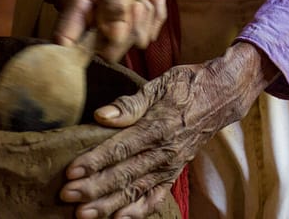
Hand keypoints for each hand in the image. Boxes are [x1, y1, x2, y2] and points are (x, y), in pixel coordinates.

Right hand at [55, 0, 166, 62]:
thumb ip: (114, 3)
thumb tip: (115, 35)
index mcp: (76, 8)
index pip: (66, 44)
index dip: (84, 51)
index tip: (113, 33)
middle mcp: (90, 24)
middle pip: (108, 52)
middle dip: (132, 29)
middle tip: (138, 3)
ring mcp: (110, 28)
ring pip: (132, 43)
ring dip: (147, 19)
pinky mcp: (128, 28)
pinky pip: (148, 34)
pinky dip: (156, 15)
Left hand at [60, 42, 278, 218]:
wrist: (221, 96)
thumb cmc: (187, 85)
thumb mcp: (161, 84)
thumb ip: (131, 103)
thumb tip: (101, 116)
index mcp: (159, 126)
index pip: (121, 148)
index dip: (95, 161)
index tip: (71, 171)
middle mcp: (165, 150)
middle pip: (124, 173)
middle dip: (94, 187)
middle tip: (67, 195)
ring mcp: (171, 165)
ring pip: (136, 190)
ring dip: (108, 204)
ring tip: (84, 214)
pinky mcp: (175, 173)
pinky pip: (156, 197)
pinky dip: (138, 211)